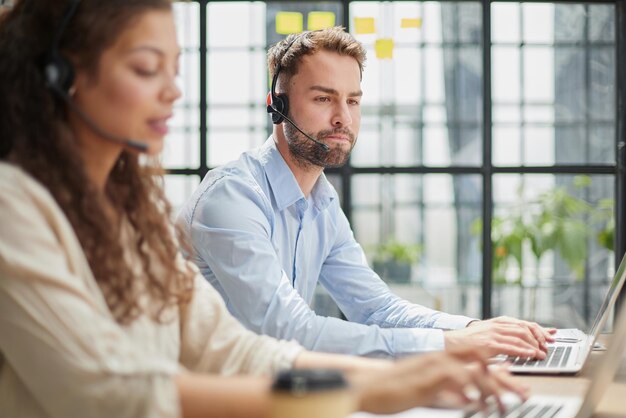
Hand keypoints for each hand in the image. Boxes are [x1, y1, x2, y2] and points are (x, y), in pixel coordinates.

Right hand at [348, 347, 527, 414]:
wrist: (369, 384)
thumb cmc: (395, 388)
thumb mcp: (429, 391)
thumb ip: (450, 392)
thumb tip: (471, 398)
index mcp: (443, 360)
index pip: (478, 361)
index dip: (500, 373)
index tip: (518, 388)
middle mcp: (442, 359)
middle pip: (483, 364)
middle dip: (506, 380)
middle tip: (524, 394)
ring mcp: (435, 367)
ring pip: (474, 373)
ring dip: (493, 390)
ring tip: (504, 407)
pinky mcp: (428, 378)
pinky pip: (456, 382)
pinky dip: (471, 394)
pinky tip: (480, 406)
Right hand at [444, 316, 556, 358]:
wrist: (452, 342)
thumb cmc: (471, 341)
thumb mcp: (490, 333)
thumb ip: (507, 335)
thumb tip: (525, 343)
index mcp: (500, 321)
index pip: (525, 323)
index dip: (541, 330)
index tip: (552, 336)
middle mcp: (498, 325)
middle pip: (525, 329)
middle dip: (539, 339)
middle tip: (547, 348)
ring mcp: (493, 333)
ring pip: (520, 337)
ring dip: (533, 346)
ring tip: (541, 354)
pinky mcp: (488, 343)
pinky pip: (510, 346)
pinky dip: (522, 350)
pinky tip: (529, 355)